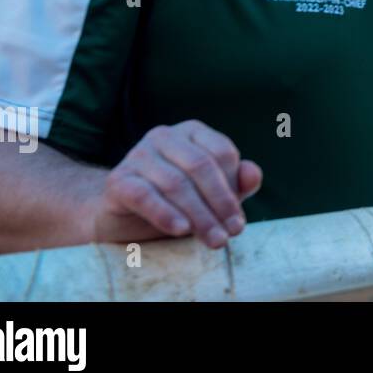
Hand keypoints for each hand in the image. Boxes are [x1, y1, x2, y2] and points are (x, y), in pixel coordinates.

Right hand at [90, 120, 262, 247]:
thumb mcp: (211, 194)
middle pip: (200, 167)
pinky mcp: (118, 180)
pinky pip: (145, 195)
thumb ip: (236, 184)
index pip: (222, 152)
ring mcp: (138, 155)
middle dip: (219, 204)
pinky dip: (166, 214)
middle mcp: (164, 136)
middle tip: (229, 235)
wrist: (124, 219)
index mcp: (192, 132)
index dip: (233, 188)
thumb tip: (253, 174)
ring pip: (176, 183)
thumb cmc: (176, 202)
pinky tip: (182, 230)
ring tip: (214, 240)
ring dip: (199, 216)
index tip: (238, 221)